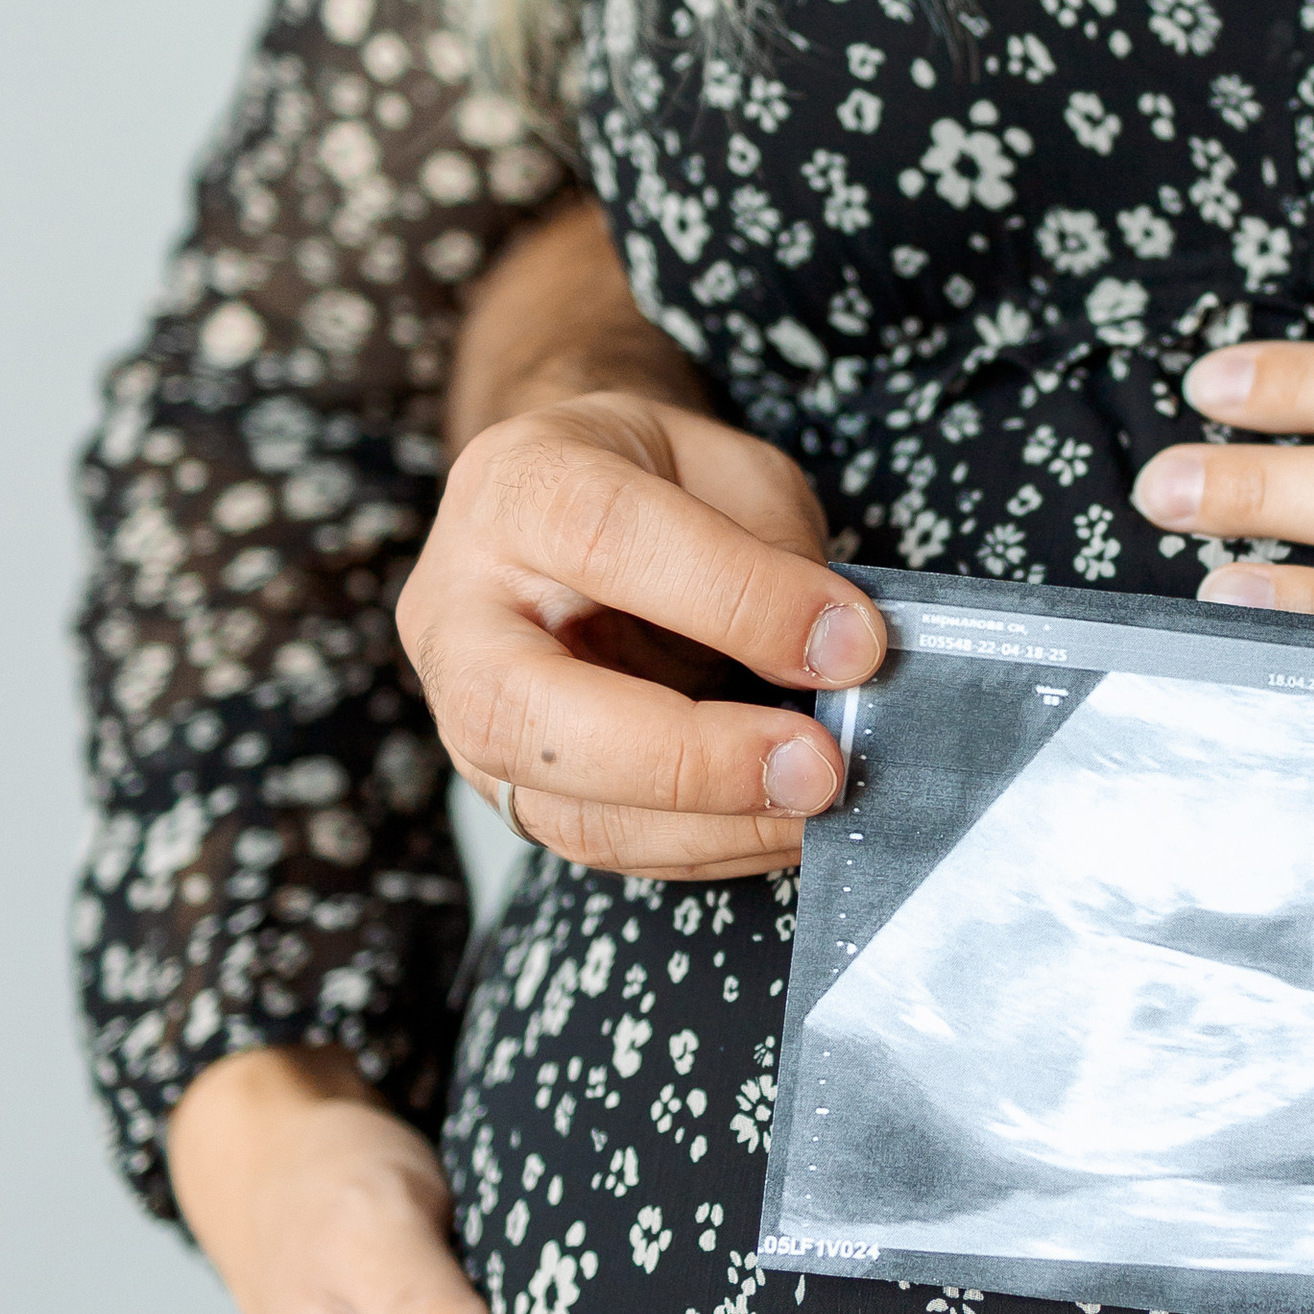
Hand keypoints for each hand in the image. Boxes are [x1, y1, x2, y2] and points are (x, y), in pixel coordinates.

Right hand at [398, 391, 885, 876]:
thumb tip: (837, 653)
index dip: (736, 599)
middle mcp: (462, 611)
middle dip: (691, 760)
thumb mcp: (724, 467)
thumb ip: (774, 547)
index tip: (851, 645)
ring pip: (565, 809)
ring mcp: (464, 713)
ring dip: (713, 826)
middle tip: (817, 768)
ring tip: (819, 805)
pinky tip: (780, 822)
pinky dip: (706, 846)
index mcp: (516, 489)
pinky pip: (602, 842)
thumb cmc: (648, 481)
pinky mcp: (509, 787)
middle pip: (530, 714)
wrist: (565, 514)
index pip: (604, 540)